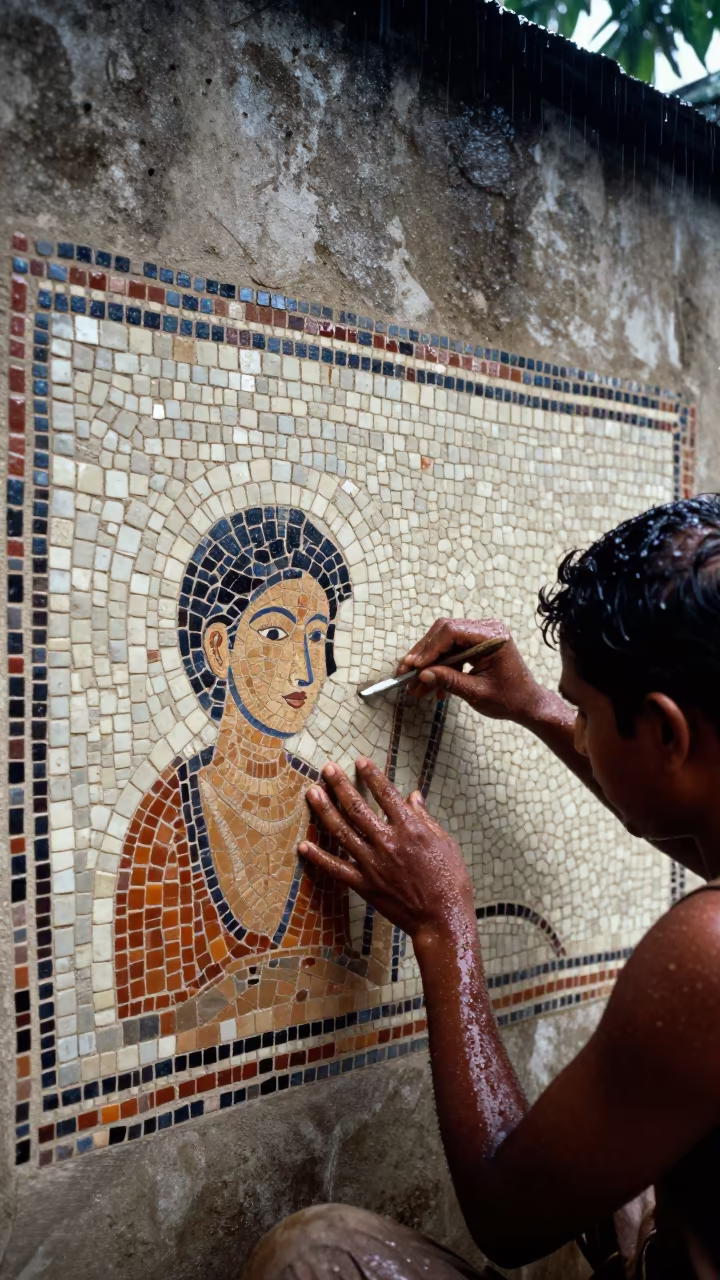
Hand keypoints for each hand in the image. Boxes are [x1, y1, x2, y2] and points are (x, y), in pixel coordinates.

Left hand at [299, 757, 474, 943]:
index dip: (372, 775)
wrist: (443, 919)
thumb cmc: (450, 880)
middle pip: (357, 807)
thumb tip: (414, 796)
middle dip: (340, 785)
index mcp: (410, 828)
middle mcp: (388, 842)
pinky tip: (304, 845)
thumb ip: (425, 819)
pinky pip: (337, 869)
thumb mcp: (445, 842)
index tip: (360, 761)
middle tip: (327, 768)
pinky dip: (319, 857)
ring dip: (325, 810)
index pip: (386, 794)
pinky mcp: (365, 885)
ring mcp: (373, 864)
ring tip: (312, 793)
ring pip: (342, 832)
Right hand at [398, 617, 541, 725]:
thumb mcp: (477, 692)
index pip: (452, 632)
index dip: (429, 649)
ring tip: (416, 687)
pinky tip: (434, 688)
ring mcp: (481, 635)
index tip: (414, 667)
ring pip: (444, 642)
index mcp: (492, 637)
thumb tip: (422, 675)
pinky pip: (451, 650)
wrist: (528, 704)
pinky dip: (440, 667)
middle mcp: (487, 629)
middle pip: (444, 633)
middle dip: (424, 655)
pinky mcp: (476, 644)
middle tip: (406, 674)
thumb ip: (449, 681)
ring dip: (429, 664)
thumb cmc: (510, 699)